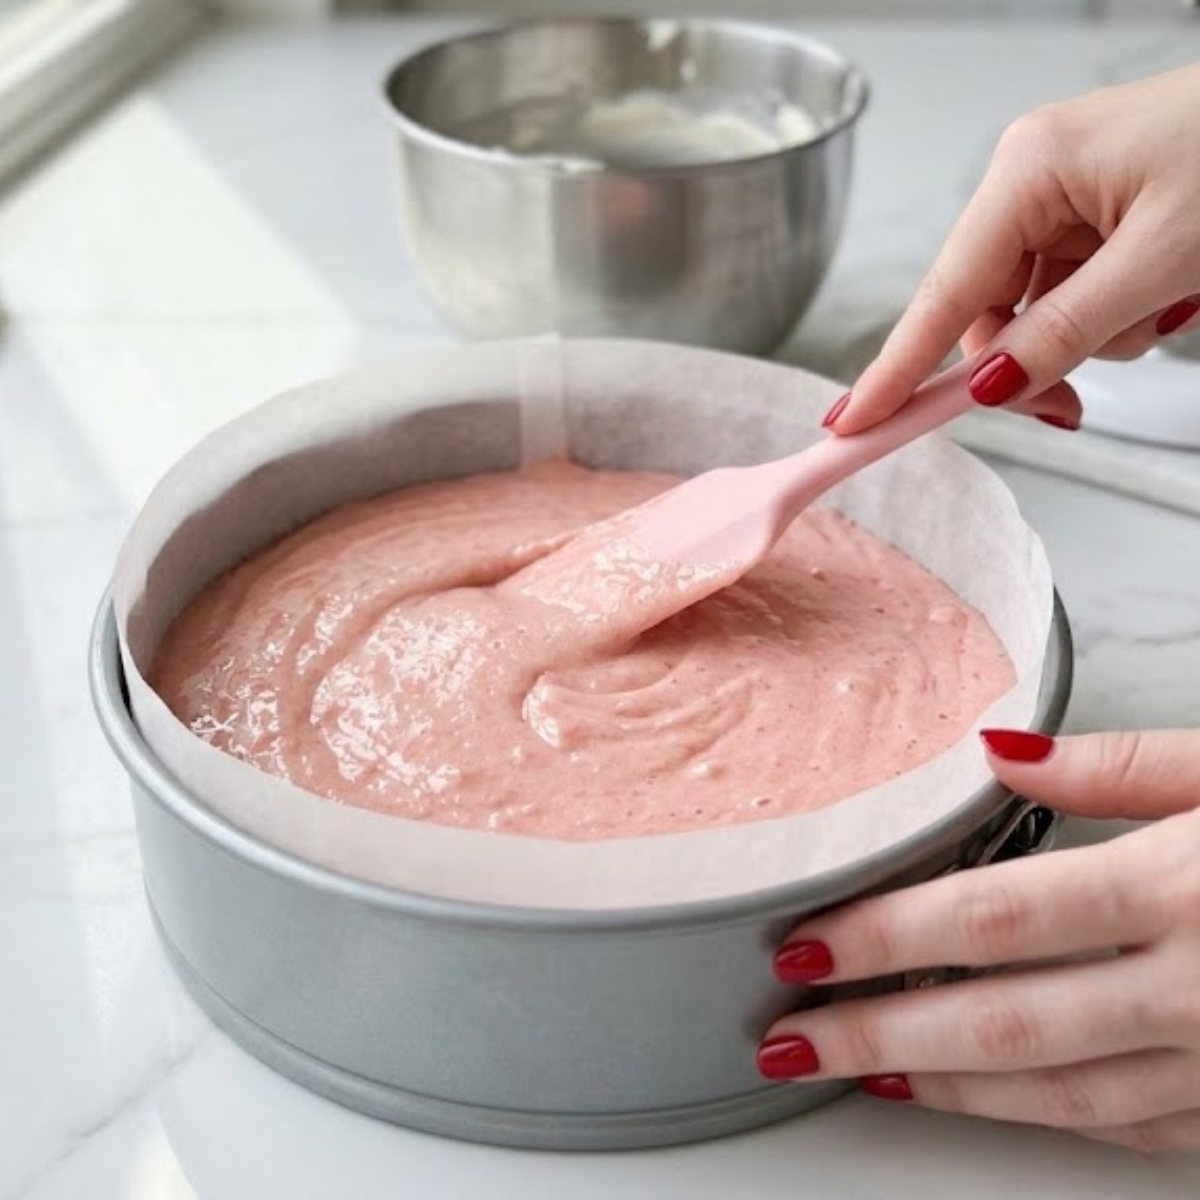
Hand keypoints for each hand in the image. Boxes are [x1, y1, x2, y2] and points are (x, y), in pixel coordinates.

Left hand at [759, 727, 1199, 1153]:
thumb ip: (1118, 766)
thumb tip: (997, 750)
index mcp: (1181, 889)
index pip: (995, 917)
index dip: (886, 936)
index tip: (806, 944)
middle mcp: (1197, 991)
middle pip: (1003, 1021)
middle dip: (880, 1032)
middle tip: (791, 1039)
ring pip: (1059, 1093)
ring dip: (945, 1087)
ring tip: (861, 1070)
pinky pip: (1127, 1127)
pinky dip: (1040, 1115)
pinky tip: (978, 1096)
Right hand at [828, 65, 1199, 435]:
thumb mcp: (1165, 256)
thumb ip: (1069, 328)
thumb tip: (994, 385)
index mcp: (1029, 171)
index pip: (943, 293)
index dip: (897, 367)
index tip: (854, 423)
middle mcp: (1031, 182)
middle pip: (984, 313)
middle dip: (1031, 361)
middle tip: (1065, 411)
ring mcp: (1062, 201)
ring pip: (1032, 315)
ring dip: (1089, 339)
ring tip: (1166, 307)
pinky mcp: (1094, 220)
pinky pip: (1070, 299)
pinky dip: (1110, 320)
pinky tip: (1163, 299)